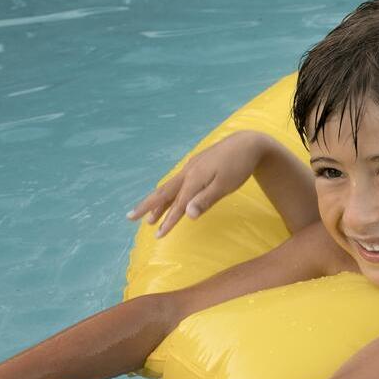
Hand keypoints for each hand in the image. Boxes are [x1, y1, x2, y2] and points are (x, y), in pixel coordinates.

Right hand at [127, 131, 269, 237]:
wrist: (248, 142)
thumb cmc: (239, 166)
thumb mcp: (225, 186)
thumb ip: (206, 200)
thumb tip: (188, 215)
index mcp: (194, 179)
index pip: (178, 205)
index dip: (168, 221)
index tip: (158, 236)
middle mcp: (188, 172)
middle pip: (164, 192)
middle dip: (147, 207)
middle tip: (130, 218)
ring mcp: (192, 167)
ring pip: (169, 186)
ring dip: (157, 201)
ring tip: (148, 215)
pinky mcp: (197, 164)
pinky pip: (177, 181)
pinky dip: (168, 191)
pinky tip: (169, 194)